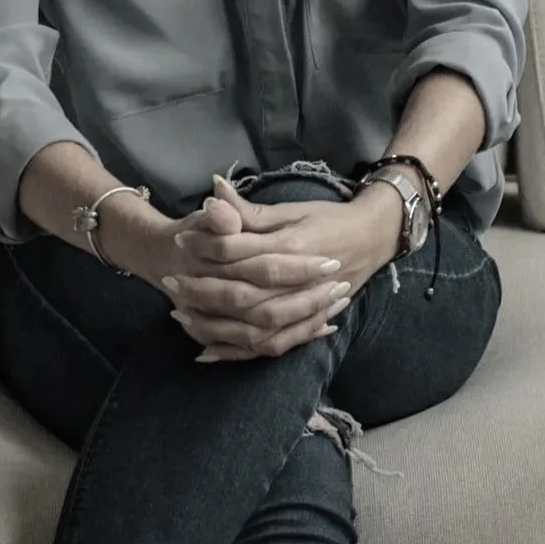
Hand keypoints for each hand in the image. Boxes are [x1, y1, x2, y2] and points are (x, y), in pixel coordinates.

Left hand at [158, 180, 406, 362]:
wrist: (373, 237)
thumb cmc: (330, 219)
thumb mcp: (292, 209)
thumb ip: (251, 210)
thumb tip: (214, 191)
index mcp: (295, 246)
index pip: (243, 251)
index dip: (208, 246)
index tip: (181, 240)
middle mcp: (301, 281)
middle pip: (244, 295)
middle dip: (203, 291)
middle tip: (171, 282)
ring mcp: (306, 306)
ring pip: (254, 327)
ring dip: (215, 325)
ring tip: (181, 314)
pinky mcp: (308, 324)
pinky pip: (270, 347)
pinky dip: (237, 352)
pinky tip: (206, 351)